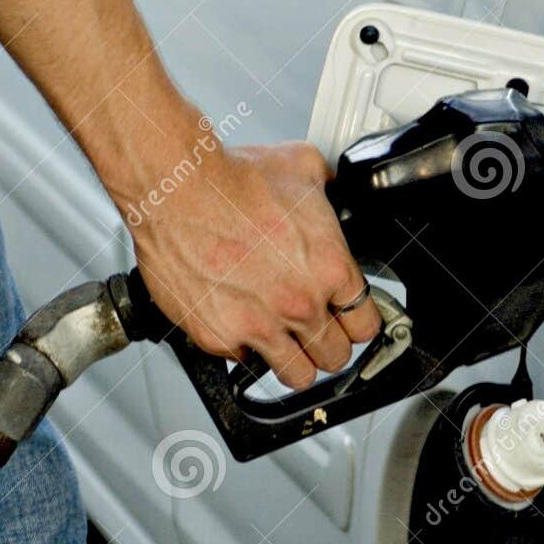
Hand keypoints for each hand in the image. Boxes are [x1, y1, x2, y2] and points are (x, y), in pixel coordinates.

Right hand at [131, 141, 380, 389]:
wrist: (177, 190)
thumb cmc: (230, 180)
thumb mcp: (302, 168)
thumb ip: (327, 189)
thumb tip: (333, 189)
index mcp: (330, 268)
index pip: (366, 325)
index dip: (356, 323)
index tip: (346, 321)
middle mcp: (300, 303)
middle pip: (336, 356)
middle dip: (326, 345)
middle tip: (313, 333)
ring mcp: (259, 325)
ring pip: (297, 375)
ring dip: (293, 361)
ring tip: (283, 344)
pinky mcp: (219, 336)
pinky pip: (240, 361)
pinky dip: (239, 346)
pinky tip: (235, 321)